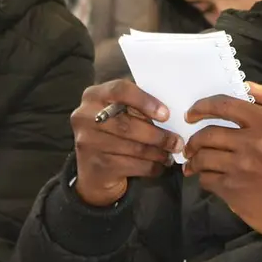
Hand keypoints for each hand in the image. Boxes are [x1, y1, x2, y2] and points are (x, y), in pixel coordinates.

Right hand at [71, 80, 181, 206]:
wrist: (92, 171)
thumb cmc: (111, 134)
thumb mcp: (118, 114)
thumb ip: (135, 107)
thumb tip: (169, 112)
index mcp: (93, 96)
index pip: (120, 90)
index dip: (145, 101)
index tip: (165, 114)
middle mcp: (84, 117)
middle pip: (128, 124)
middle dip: (158, 135)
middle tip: (177, 141)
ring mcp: (88, 142)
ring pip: (133, 148)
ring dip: (158, 152)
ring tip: (170, 153)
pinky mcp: (97, 166)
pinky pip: (133, 166)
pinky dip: (151, 166)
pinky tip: (159, 165)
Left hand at [183, 83, 261, 242]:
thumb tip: (245, 85)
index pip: (225, 105)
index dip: (203, 106)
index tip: (193, 113)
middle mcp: (253, 143)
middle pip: (208, 133)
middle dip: (194, 138)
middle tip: (191, 143)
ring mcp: (241, 167)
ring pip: (203, 157)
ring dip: (195, 159)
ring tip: (195, 161)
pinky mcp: (233, 190)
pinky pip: (206, 178)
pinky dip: (203, 177)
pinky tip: (208, 177)